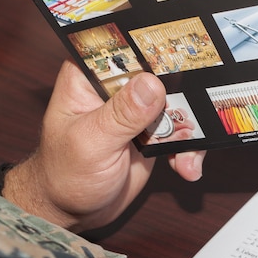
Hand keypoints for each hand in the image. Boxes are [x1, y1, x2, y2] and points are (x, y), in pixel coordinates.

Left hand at [3, 61, 204, 231]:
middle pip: (161, 74)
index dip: (154, 48)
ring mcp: (138, 111)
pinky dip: (190, 150)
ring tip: (186, 158)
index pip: (124, 47)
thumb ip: (121, 114)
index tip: (183, 58)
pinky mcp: (154, 133)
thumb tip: (151, 84)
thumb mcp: (91, 143)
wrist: (74, 210)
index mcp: (90, 77)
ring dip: (190, 131)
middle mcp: (116, 88)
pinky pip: (183, 133)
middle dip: (184, 96)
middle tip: (193, 119)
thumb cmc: (64, 174)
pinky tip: (185, 167)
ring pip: (179, 105)